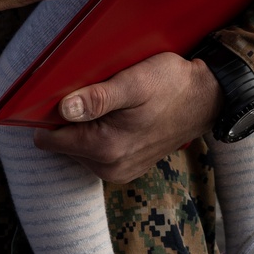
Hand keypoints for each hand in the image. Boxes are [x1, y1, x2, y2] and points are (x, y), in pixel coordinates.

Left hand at [34, 52, 224, 180]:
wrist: (206, 99)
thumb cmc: (171, 85)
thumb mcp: (133, 82)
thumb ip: (97, 98)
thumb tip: (63, 109)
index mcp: (105, 148)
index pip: (49, 138)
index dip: (47, 114)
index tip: (56, 93)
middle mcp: (109, 167)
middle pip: (63, 142)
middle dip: (68, 118)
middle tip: (89, 91)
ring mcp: (118, 170)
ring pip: (78, 146)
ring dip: (84, 125)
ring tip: (106, 101)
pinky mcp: (126, 167)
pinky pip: (95, 151)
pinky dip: (98, 132)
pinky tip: (114, 114)